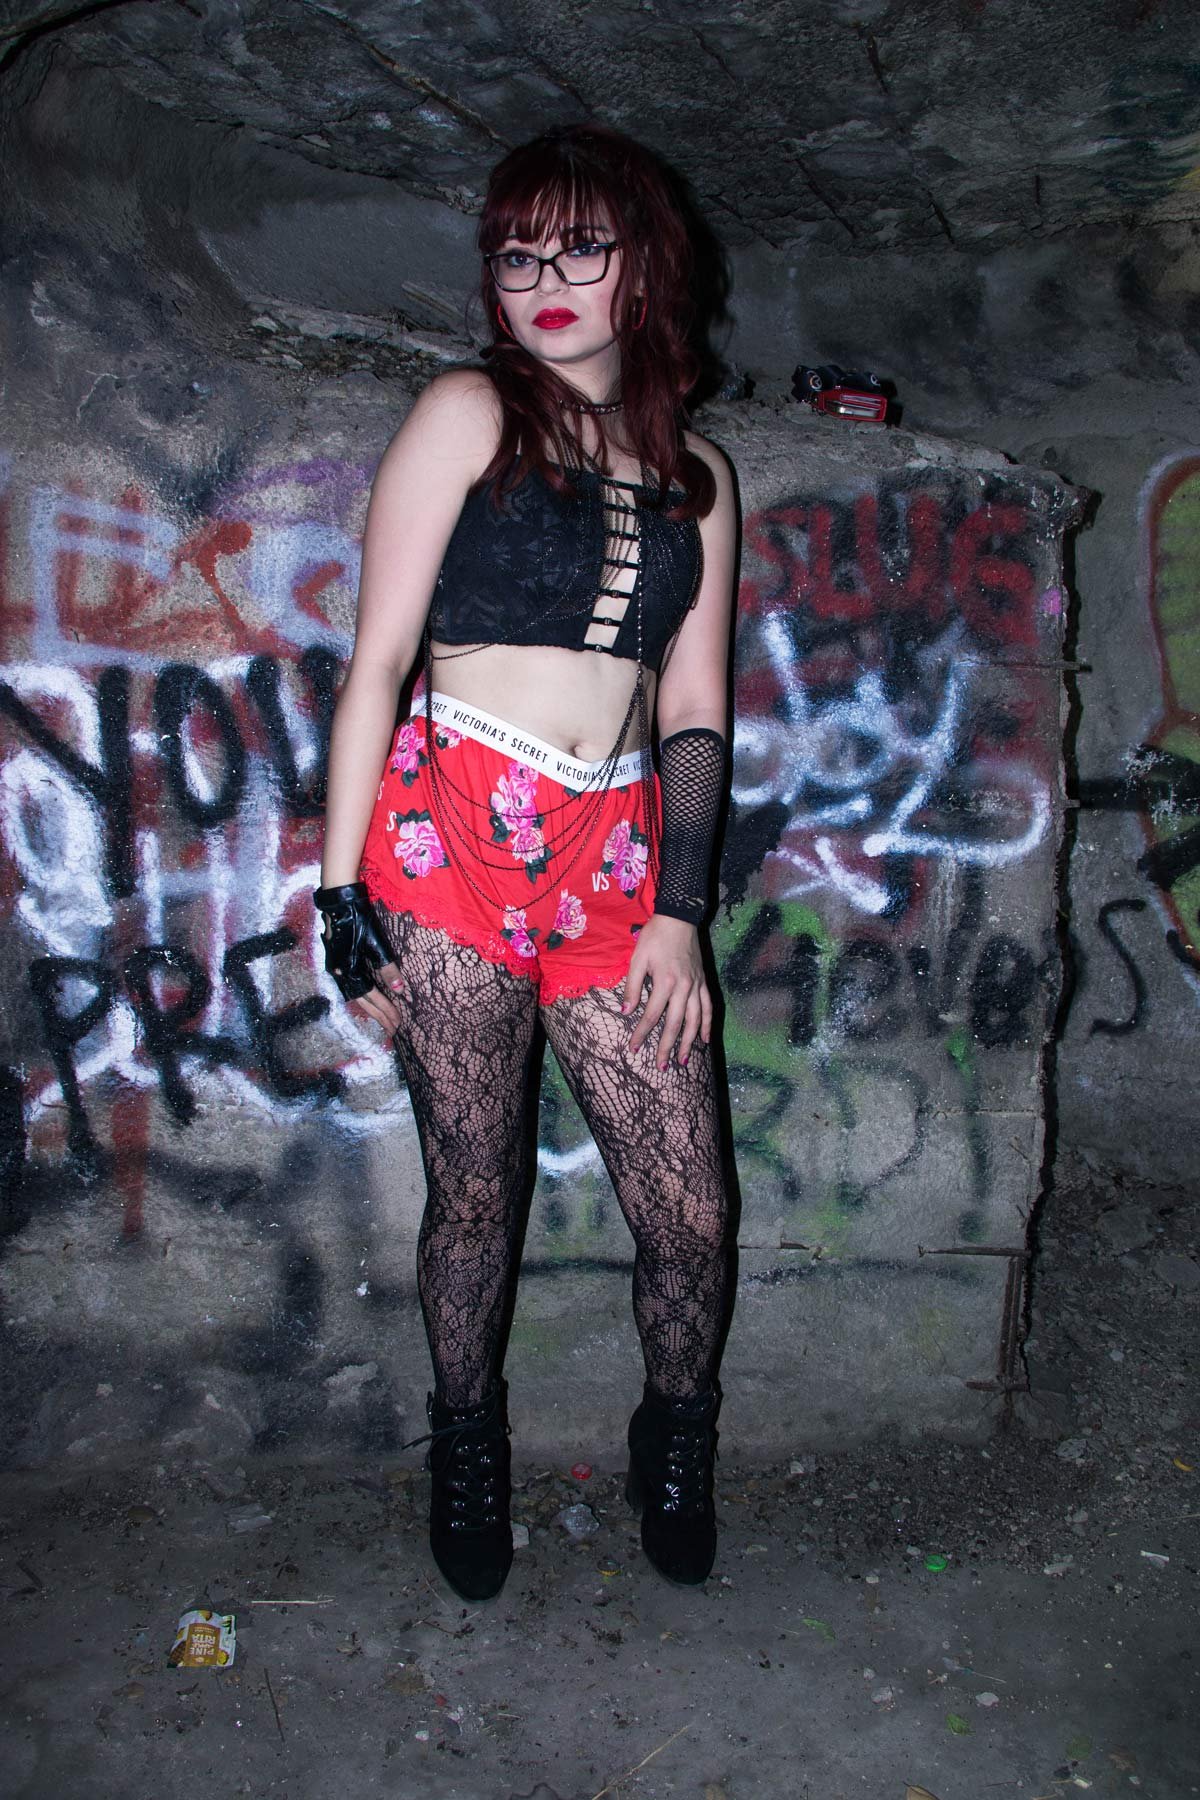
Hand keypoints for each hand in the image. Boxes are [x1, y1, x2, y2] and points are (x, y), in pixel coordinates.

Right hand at [314, 882, 404, 1035]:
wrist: (339, 902)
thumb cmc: (359, 921)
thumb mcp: (377, 945)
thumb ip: (388, 969)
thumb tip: (399, 990)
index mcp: (348, 971)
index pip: (370, 997)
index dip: (385, 1010)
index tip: (398, 1022)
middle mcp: (339, 973)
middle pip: (361, 1001)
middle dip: (378, 1015)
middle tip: (392, 1029)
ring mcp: (335, 968)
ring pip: (355, 994)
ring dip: (370, 1007)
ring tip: (384, 1018)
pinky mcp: (337, 961)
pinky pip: (351, 985)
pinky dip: (363, 995)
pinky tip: (370, 998)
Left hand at [620, 914, 712, 1068]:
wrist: (679, 918)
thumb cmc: (654, 937)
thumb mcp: (637, 958)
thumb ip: (633, 986)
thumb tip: (625, 1011)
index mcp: (665, 982)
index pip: (651, 1015)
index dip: (641, 1034)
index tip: (633, 1049)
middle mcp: (684, 988)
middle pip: (675, 1025)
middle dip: (666, 1047)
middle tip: (660, 1067)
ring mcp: (696, 986)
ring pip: (695, 1021)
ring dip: (689, 1043)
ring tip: (682, 1061)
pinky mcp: (703, 982)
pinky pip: (708, 1007)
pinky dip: (707, 1025)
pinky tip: (704, 1039)